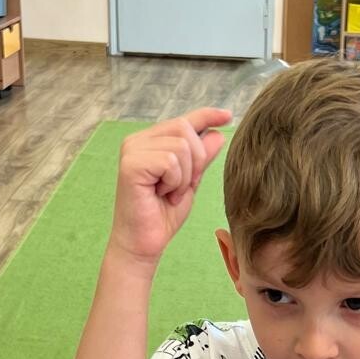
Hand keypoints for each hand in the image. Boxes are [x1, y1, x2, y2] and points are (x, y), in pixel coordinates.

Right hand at [108, 107, 230, 267]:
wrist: (145, 243)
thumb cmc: (163, 215)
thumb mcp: (190, 182)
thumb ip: (200, 158)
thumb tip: (217, 134)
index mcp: (151, 142)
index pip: (184, 120)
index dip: (207, 115)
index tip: (228, 116)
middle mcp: (138, 140)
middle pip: (185, 129)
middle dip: (196, 160)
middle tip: (184, 186)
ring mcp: (132, 150)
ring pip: (181, 146)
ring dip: (184, 176)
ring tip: (169, 193)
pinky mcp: (131, 164)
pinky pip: (170, 161)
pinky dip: (174, 182)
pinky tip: (162, 195)